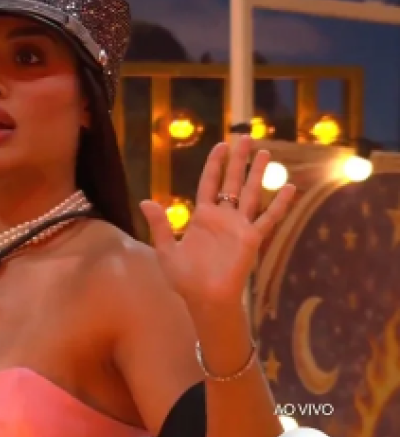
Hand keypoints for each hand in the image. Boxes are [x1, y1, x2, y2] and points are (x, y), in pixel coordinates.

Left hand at [139, 136, 295, 309]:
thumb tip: (146, 201)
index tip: (221, 145)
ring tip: (266, 153)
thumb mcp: (166, 250)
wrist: (203, 299)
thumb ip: (160, 225)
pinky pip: (269, 218)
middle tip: (246, 137)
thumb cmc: (185, 279)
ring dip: (259, 174)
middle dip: (238, 160)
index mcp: (202, 217)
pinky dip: (280, 203)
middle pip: (232, 182)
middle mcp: (222, 218)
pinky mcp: (252, 239)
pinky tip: (290, 187)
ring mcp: (239, 227)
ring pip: (251, 193)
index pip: (209, 183)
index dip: (215, 164)